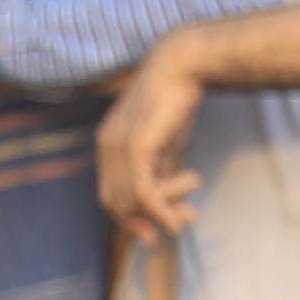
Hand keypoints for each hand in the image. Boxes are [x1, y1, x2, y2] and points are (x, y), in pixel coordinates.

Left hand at [99, 42, 210, 234]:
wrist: (184, 65)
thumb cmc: (178, 99)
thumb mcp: (164, 142)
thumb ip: (159, 170)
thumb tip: (163, 201)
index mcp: (108, 146)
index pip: (110, 194)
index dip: (129, 218)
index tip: (153, 234)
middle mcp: (106, 148)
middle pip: (117, 203)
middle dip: (146, 221)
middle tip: (182, 223)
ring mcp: (117, 148)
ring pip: (133, 201)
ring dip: (164, 212)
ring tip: (193, 210)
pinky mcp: (135, 148)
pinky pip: (143, 192)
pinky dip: (160, 212)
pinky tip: (177, 221)